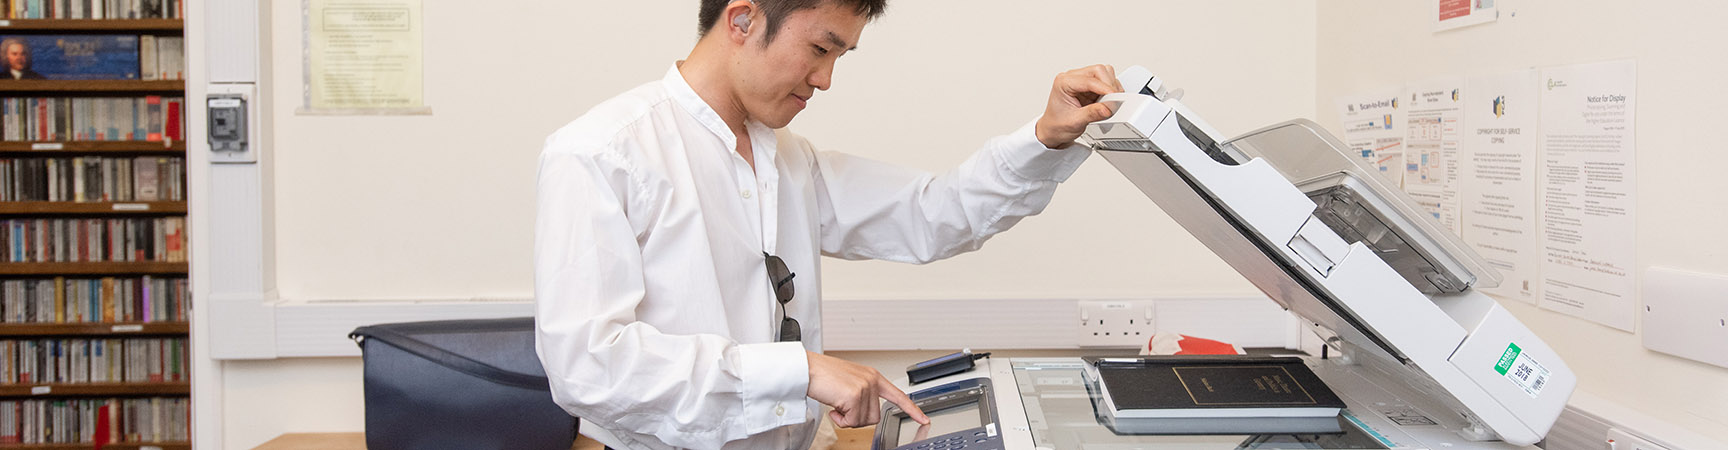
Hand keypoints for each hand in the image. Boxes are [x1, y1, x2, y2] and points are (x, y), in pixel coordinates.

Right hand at [806, 351, 928, 427]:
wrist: (807, 369)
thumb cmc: (822, 375)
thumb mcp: (849, 382)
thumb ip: (862, 394)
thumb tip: (864, 414)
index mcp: (873, 376)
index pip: (898, 395)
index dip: (912, 409)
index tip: (924, 419)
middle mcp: (872, 380)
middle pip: (875, 417)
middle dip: (857, 418)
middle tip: (843, 406)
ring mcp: (865, 388)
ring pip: (864, 421)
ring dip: (848, 418)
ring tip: (837, 403)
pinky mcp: (855, 396)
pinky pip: (851, 421)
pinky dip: (840, 419)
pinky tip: (833, 406)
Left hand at [1034, 64, 1124, 148]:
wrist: (1053, 131)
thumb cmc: (1056, 125)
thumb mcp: (1074, 122)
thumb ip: (1092, 113)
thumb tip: (1107, 107)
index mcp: (1064, 82)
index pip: (1089, 80)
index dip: (1105, 88)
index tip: (1114, 98)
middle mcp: (1072, 78)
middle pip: (1098, 70)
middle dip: (1109, 85)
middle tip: (1113, 101)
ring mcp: (1081, 81)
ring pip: (1104, 73)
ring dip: (1110, 86)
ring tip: (1109, 102)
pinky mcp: (1089, 87)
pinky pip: (1105, 82)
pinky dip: (1110, 91)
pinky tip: (1106, 101)